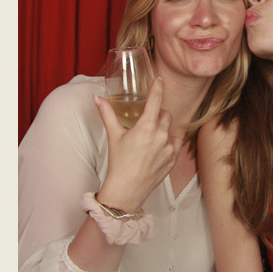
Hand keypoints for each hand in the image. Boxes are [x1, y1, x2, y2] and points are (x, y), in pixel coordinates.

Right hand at [94, 75, 175, 211]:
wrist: (126, 191)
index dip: (158, 87)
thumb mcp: (113, 136)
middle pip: (165, 114)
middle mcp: (161, 136)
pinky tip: (156, 148)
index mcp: (146, 127)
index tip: (159, 80)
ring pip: (171, 129)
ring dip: (163, 128)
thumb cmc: (119, 164)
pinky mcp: (173, 160)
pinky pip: (175, 144)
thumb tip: (97, 99)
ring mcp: (169, 149)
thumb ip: (107, 114)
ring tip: (151, 137)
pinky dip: (168, 142)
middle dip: (158, 114)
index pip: (156, 100)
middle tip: (147, 121)